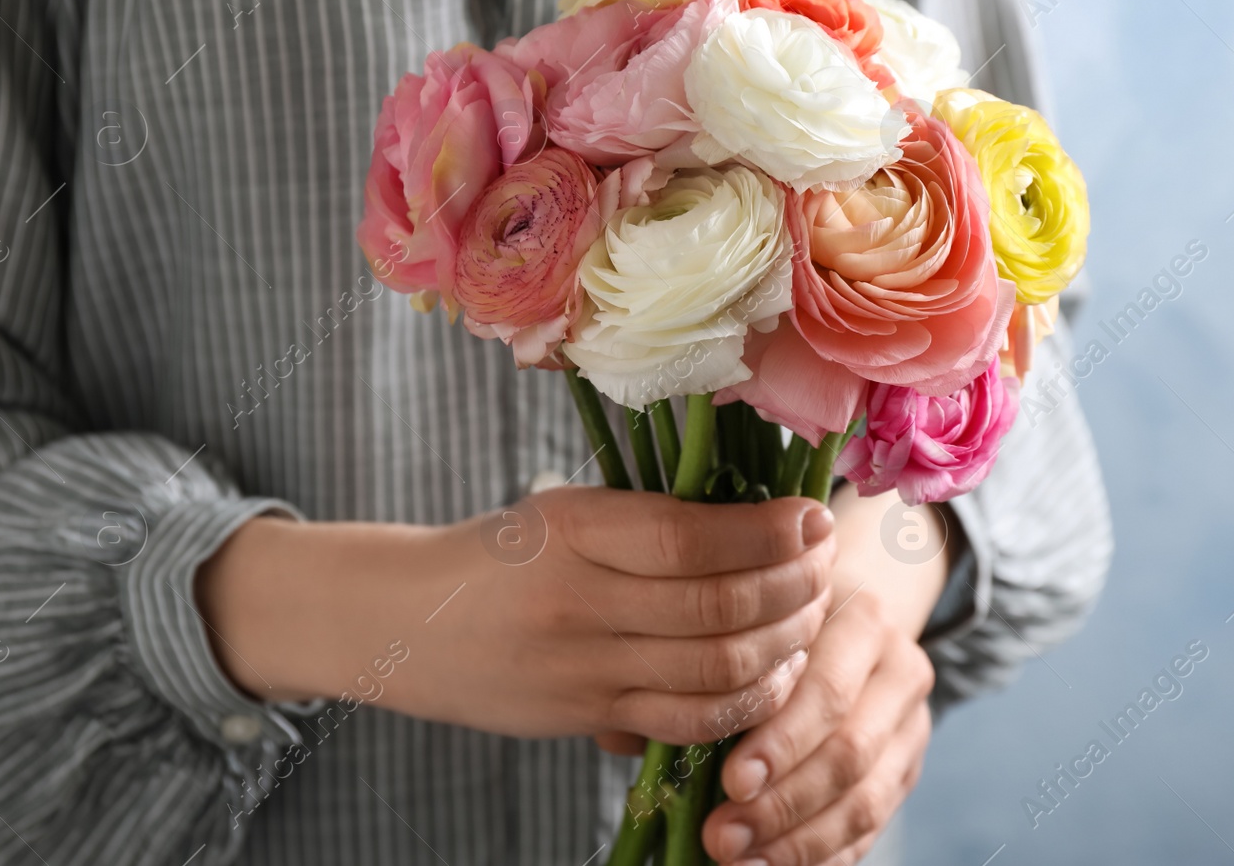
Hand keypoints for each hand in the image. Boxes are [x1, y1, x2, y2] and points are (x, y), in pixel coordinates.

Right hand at [197, 487, 835, 745]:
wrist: (406, 622)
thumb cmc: (500, 554)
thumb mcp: (564, 511)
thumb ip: (651, 519)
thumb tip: (769, 523)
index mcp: (572, 529)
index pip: (692, 538)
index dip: (769, 534)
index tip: (816, 517)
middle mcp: (578, 601)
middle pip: (718, 607)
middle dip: (794, 587)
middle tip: (826, 565)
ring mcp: (584, 669)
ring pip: (716, 671)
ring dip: (784, 644)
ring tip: (810, 614)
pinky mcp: (589, 716)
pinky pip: (688, 721)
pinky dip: (747, 702)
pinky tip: (775, 673)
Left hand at [702, 489, 948, 865]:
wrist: (849, 620)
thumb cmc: (776, 625)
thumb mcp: (751, 623)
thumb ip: (704, 672)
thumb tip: (632, 737)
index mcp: (859, 618)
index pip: (825, 691)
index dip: (780, 743)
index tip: (729, 782)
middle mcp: (897, 666)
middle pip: (848, 750)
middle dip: (782, 803)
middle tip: (723, 837)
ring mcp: (909, 721)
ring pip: (866, 798)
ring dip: (797, 840)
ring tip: (738, 859)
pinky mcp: (908, 766)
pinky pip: (872, 825)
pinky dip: (821, 852)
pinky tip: (772, 863)